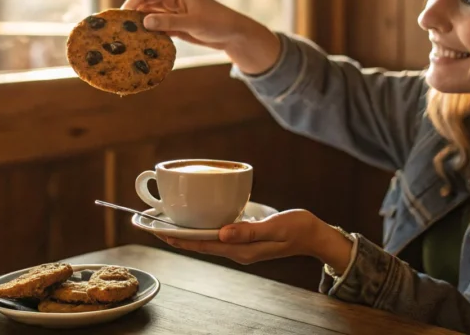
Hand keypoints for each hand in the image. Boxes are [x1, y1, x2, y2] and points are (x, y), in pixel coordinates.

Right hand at [121, 0, 280, 73]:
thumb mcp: (193, 23)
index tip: (119, 19)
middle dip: (131, 16)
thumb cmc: (217, 23)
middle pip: (142, 4)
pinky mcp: (172, 22)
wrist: (232, 34)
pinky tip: (140, 44)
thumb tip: (145, 22)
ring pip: (147, 16)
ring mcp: (170, 10)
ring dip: (138, 26)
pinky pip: (155, 26)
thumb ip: (169, 22)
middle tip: (118, 31)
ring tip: (125, 40)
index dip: (129, 4)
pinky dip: (148, 33)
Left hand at [156, 209, 353, 272]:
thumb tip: (222, 234)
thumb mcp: (275, 228)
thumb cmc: (298, 229)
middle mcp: (238, 250)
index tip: (160, 232)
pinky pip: (219, 234)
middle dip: (178, 236)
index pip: (203, 245)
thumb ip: (249, 231)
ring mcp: (242, 245)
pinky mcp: (246, 237)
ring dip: (189, 232)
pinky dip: (205, 227)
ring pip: (208, 239)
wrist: (315, 235)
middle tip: (154, 226)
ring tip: (169, 223)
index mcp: (242, 250)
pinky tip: (199, 219)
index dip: (180, 239)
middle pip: (201, 243)